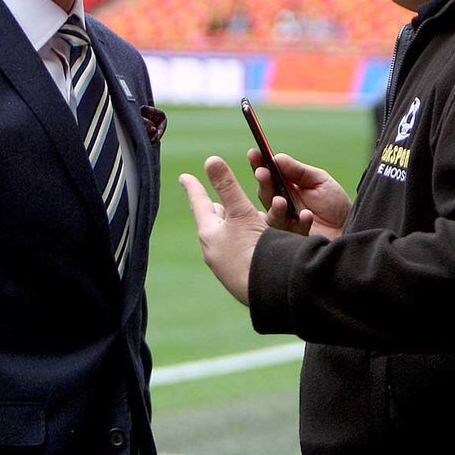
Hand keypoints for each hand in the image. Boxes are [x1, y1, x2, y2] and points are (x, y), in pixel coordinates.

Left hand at [180, 156, 308, 305]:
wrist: (270, 295)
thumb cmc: (252, 253)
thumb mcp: (241, 214)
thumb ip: (228, 187)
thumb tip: (210, 159)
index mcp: (210, 234)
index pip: (200, 203)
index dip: (193, 187)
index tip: (184, 176)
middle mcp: (216, 250)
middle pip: (212, 222)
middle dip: (214, 209)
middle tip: (210, 199)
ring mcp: (229, 265)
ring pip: (228, 237)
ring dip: (233, 224)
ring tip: (233, 216)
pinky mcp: (244, 275)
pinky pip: (243, 250)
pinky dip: (247, 239)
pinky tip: (254, 241)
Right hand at [249, 149, 349, 239]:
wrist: (352, 227)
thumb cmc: (335, 203)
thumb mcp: (319, 181)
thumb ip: (298, 171)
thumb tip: (277, 157)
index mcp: (286, 189)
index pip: (268, 175)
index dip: (259, 164)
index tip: (253, 153)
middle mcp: (282, 206)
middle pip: (265, 194)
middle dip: (263, 183)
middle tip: (262, 173)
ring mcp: (287, 224)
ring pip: (272, 216)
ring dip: (275, 207)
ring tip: (280, 200)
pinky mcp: (295, 240)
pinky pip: (292, 232)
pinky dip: (300, 222)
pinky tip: (307, 215)